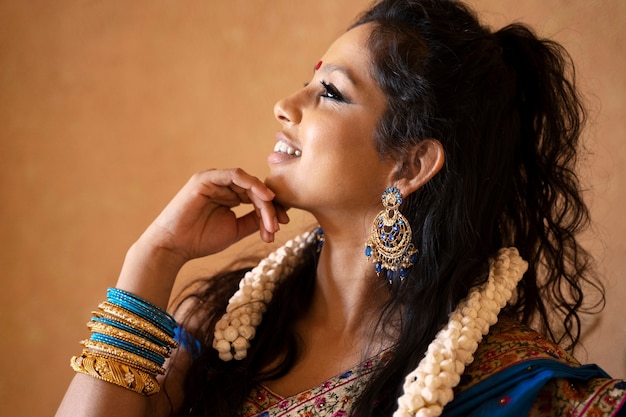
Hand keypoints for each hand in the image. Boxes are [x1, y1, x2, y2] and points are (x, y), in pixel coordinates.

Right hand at [138, 168, 288, 263]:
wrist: (174, 247)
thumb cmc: (201, 240)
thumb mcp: (236, 229)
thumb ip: (253, 220)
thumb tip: (276, 217)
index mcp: (229, 195)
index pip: (256, 196)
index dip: (272, 209)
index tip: (283, 224)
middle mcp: (223, 185)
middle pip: (255, 190)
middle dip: (270, 208)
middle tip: (279, 225)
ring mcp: (214, 180)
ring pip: (249, 184)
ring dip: (263, 201)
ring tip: (272, 220)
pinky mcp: (206, 178)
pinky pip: (234, 175)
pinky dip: (251, 184)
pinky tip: (264, 196)